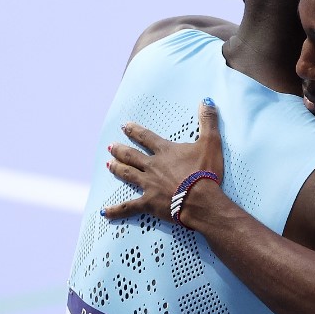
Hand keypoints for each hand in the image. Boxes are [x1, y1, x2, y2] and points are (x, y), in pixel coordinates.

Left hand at [104, 98, 224, 222]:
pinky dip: (116, 210)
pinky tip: (104, 212)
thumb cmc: (206, 172)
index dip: (135, 131)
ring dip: (117, 169)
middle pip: (132, 155)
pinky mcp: (149, 203)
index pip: (147, 138)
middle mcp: (153, 166)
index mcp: (166, 152)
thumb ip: (208, 121)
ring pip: (128, 174)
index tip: (125, 126)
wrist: (201, 199)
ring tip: (109, 165)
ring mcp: (148, 184)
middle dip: (121, 150)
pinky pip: (128, 207)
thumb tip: (206, 101)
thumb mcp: (211, 143)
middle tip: (111, 146)